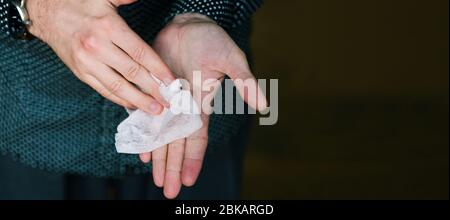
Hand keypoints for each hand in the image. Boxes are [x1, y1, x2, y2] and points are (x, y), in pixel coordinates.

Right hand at [26, 0, 174, 113]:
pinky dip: (120, 99)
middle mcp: (98, 46)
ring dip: (139, 100)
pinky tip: (134, 104)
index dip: (159, 69)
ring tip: (155, 109)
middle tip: (169, 101)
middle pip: (133, 73)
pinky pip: (104, 90)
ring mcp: (88, 62)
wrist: (47, 13)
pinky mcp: (80, 72)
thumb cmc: (80, 5)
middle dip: (154, 89)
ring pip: (118, 86)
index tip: (172, 81)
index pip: (141, 53)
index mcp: (109, 27)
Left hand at [140, 13, 267, 198]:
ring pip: (161, 136)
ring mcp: (167, 101)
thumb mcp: (231, 59)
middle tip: (168, 192)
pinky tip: (143, 152)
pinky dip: (144, 135)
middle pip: (177, 144)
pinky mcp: (153, 91)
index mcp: (200, 104)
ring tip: (157, 180)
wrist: (188, 25)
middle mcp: (183, 108)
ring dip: (160, 159)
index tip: (188, 180)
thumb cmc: (212, 40)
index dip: (193, 160)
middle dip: (173, 168)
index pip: (196, 138)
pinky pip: (146, 118)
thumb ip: (245, 82)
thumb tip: (264, 105)